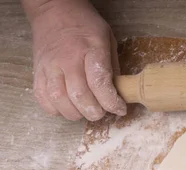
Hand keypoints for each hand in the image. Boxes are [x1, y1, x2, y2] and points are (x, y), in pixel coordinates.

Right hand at [29, 0, 125, 120]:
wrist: (53, 10)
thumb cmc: (84, 25)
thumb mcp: (108, 39)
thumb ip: (113, 67)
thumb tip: (119, 93)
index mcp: (90, 50)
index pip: (100, 83)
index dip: (112, 102)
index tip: (120, 109)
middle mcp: (67, 60)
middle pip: (80, 97)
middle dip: (95, 112)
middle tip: (102, 112)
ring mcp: (49, 67)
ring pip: (59, 101)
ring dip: (76, 113)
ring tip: (85, 110)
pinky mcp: (36, 72)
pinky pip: (42, 98)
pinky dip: (56, 109)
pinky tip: (67, 106)